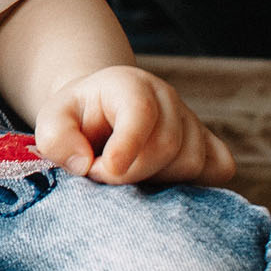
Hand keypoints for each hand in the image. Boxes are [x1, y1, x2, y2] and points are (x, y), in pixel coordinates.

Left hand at [33, 65, 236, 187]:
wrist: (100, 114)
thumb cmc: (76, 119)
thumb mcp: (51, 121)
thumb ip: (56, 139)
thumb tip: (85, 164)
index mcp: (129, 84)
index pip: (141, 113)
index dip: (126, 147)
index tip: (104, 171)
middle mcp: (166, 98)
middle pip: (167, 146)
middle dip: (131, 173)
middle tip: (102, 174)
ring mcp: (191, 121)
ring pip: (192, 163)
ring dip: (157, 182)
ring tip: (128, 175)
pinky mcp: (207, 144)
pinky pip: (219, 169)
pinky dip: (196, 185)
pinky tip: (162, 183)